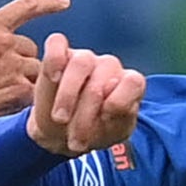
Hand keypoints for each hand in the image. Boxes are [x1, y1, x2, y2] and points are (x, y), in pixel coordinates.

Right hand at [0, 0, 71, 126]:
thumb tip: (12, 47)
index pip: (25, 7)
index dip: (47, 3)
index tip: (64, 1)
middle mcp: (3, 41)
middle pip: (30, 50)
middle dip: (22, 64)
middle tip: (0, 81)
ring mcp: (13, 64)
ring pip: (36, 72)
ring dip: (26, 83)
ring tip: (0, 94)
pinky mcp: (20, 88)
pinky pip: (35, 92)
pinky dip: (26, 100)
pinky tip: (7, 105)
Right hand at [27, 32, 144, 155]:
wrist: (64, 136)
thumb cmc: (94, 133)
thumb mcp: (113, 133)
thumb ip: (121, 111)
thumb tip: (109, 86)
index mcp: (129, 83)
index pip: (133, 82)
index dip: (120, 101)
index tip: (105, 121)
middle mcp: (109, 67)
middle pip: (101, 80)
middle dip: (86, 115)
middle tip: (77, 142)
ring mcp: (85, 58)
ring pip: (81, 63)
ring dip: (68, 96)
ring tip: (60, 119)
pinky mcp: (59, 54)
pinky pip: (57, 43)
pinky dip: (54, 58)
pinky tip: (52, 77)